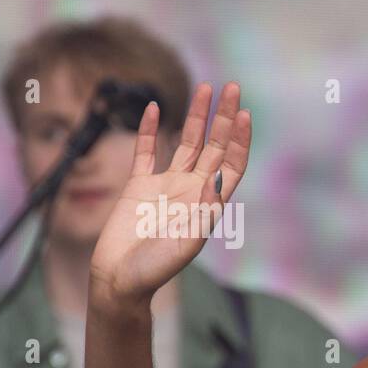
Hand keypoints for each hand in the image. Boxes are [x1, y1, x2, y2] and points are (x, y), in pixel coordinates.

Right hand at [89, 82, 250, 305]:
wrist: (122, 280)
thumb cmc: (157, 268)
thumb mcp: (187, 239)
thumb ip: (204, 209)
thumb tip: (221, 178)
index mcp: (209, 203)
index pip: (232, 163)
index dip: (240, 139)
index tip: (245, 114)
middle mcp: (192, 190)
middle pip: (214, 146)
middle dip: (224, 117)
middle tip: (232, 87)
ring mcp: (166, 185)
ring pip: (187, 143)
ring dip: (196, 117)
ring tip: (205, 89)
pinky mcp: (139, 186)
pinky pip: (147, 151)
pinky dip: (152, 130)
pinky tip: (157, 108)